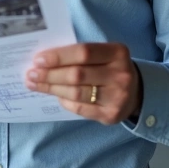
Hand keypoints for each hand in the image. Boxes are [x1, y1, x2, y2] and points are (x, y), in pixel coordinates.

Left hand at [24, 43, 142, 124]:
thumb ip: (79, 55)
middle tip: (31, 74)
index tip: (38, 59)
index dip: (58, 56)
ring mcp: (118, 97)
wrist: (136, 92)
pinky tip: (55, 95)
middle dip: (50, 74)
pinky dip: (65, 101)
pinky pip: (80, 108)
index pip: (83, 52)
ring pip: (76, 93)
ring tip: (35, 84)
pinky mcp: (111, 115)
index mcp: (117, 53)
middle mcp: (121, 75)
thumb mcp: (103, 54)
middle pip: (77, 74)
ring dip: (52, 88)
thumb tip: (44, 60)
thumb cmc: (110, 68)